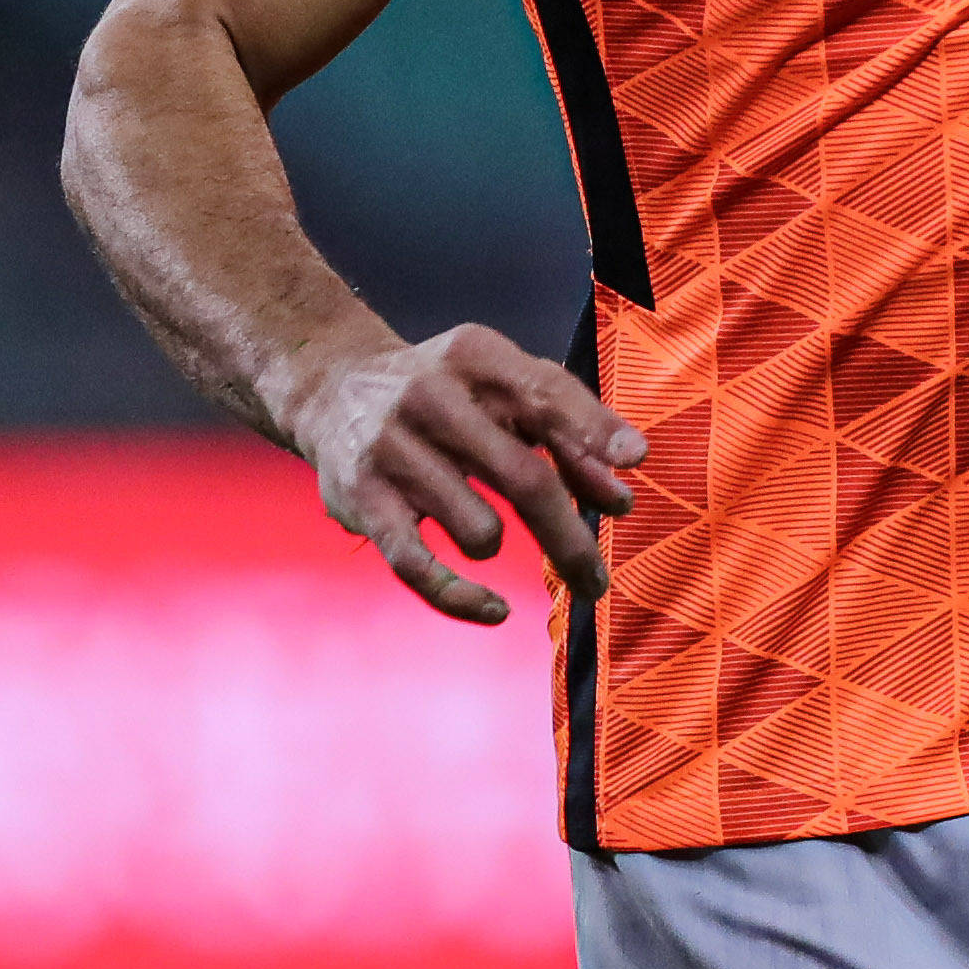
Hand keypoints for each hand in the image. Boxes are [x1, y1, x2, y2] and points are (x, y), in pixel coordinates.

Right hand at [283, 321, 647, 626]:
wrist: (332, 386)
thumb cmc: (446, 394)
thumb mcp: (502, 387)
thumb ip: (565, 432)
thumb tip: (621, 501)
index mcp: (477, 359)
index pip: (545, 395)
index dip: (594, 431)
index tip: (636, 465)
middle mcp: (432, 398)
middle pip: (523, 479)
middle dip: (570, 539)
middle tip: (597, 581)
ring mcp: (393, 450)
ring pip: (478, 530)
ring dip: (497, 545)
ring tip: (486, 533)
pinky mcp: (362, 500)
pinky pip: (418, 567)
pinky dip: (461, 597)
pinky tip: (495, 609)